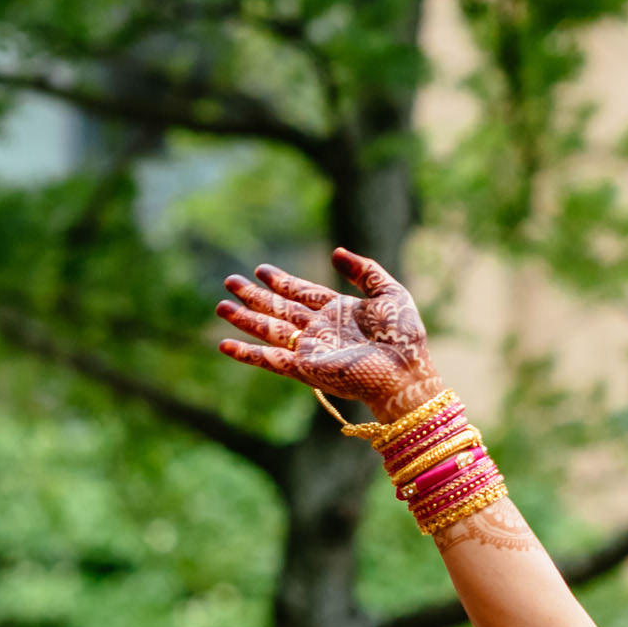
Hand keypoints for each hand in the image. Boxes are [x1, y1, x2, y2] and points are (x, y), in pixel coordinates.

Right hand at [215, 248, 443, 423]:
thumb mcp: (389, 293)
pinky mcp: (306, 368)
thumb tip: (336, 252)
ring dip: (245, 320)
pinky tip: (225, 344)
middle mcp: (320, 330)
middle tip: (230, 282)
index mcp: (338, 312)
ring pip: (270, 331)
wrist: (406, 373)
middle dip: (255, 297)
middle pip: (280, 310)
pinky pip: (271, 359)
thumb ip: (365, 270)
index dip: (282, 281)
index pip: (302, 293)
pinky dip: (247, 353)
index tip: (261, 270)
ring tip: (221, 306)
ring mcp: (311, 349)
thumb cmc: (404, 337)